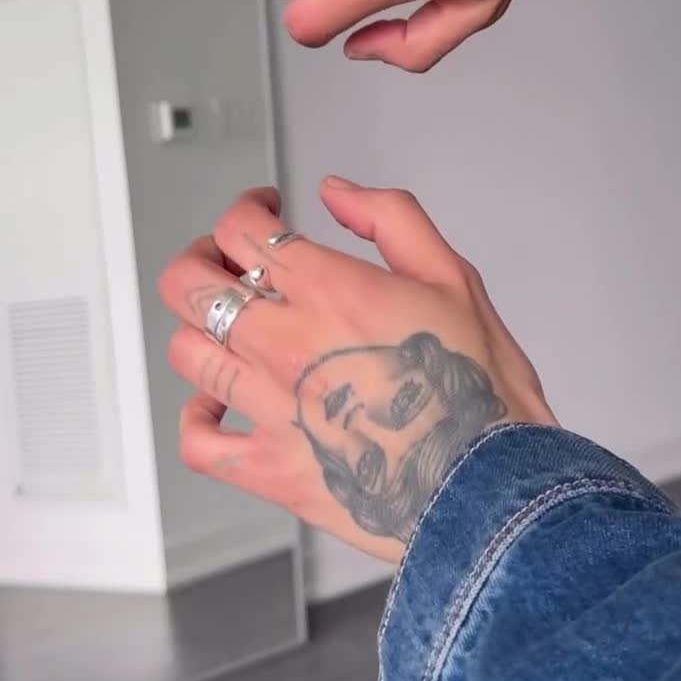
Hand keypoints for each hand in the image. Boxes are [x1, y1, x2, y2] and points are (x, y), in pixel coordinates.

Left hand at [159, 181, 555, 563]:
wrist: (491, 487)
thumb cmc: (480, 390)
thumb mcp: (453, 276)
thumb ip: (391, 218)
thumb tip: (337, 192)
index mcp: (328, 290)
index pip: (240, 229)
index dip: (247, 207)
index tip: (265, 211)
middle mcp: (285, 343)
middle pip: (190, 284)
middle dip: (202, 257)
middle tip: (228, 258)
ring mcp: (270, 408)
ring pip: (187, 351)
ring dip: (199, 326)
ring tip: (227, 323)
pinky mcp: (270, 469)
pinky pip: (198, 441)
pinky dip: (196, 417)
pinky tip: (216, 406)